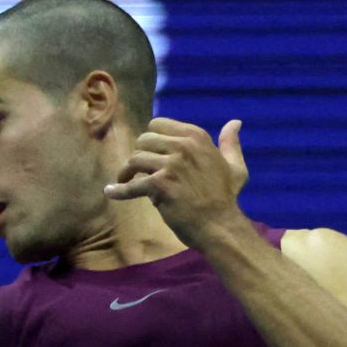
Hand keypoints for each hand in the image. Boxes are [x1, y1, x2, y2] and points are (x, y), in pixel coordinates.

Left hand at [103, 118, 249, 247]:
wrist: (219, 225)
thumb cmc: (225, 197)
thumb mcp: (235, 166)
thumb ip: (230, 143)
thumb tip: (235, 122)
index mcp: (197, 137)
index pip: (159, 124)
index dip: (151, 140)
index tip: (151, 153)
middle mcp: (183, 146)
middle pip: (144, 140)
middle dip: (140, 154)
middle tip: (139, 170)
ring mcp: (171, 164)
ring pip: (135, 159)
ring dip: (128, 172)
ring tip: (127, 181)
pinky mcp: (160, 184)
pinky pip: (131, 185)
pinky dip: (119, 190)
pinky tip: (111, 192)